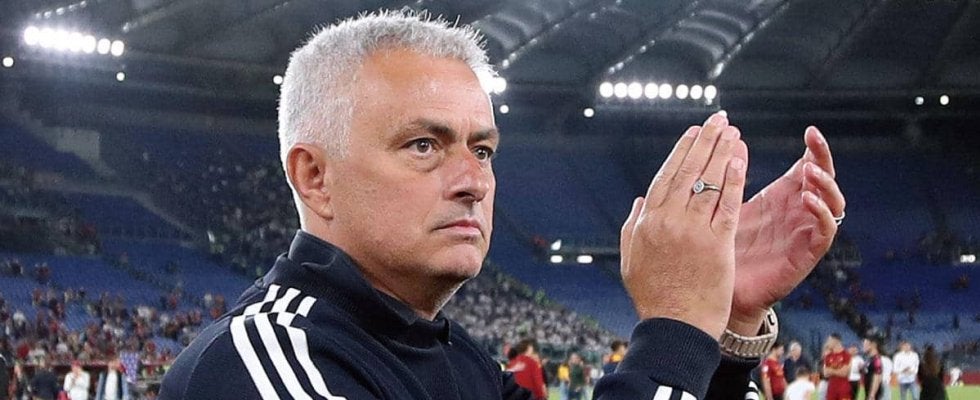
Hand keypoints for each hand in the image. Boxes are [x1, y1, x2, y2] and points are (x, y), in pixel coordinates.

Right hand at [620, 112, 748, 338]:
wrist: (674, 328)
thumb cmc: (654, 298)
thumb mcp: (631, 260)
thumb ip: (632, 226)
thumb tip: (641, 200)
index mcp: (647, 222)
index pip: (667, 176)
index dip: (682, 151)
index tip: (694, 132)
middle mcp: (668, 221)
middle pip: (690, 171)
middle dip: (706, 141)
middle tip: (718, 120)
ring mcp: (693, 231)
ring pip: (710, 182)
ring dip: (722, 153)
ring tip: (733, 132)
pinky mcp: (717, 245)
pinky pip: (728, 205)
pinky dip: (734, 180)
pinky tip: (741, 160)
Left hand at [728, 126, 844, 334]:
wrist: (720, 288)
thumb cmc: (725, 245)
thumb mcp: (729, 204)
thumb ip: (734, 177)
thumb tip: (729, 140)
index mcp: (784, 197)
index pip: (808, 166)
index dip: (815, 149)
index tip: (810, 131)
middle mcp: (800, 212)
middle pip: (826, 181)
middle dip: (824, 159)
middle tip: (814, 143)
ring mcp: (805, 233)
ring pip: (833, 204)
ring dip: (825, 185)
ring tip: (809, 171)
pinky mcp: (806, 255)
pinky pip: (825, 232)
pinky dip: (820, 214)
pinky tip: (807, 200)